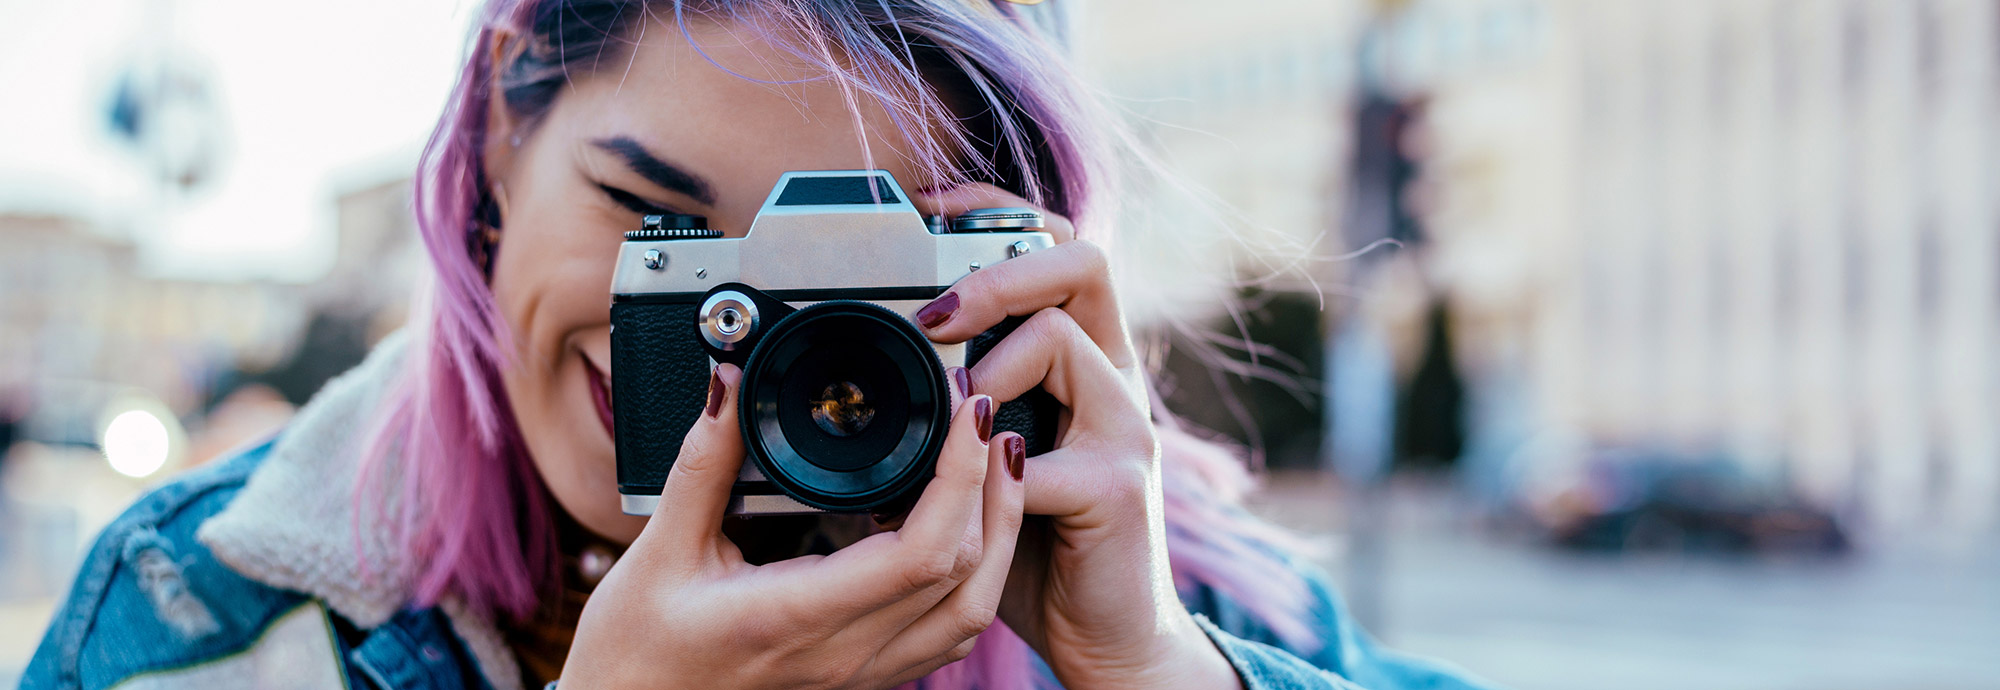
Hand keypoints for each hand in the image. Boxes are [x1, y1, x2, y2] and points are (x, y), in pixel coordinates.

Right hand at [562, 364, 1025, 688]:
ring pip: (971, 612)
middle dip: (992, 489)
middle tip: (984, 414)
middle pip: (967, 577)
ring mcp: (859, 675)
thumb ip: (703, 462)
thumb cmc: (634, 653)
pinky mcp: (861, 679)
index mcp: (796, 616)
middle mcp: (842, 655)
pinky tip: (960, 527)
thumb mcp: (657, 550)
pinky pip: (946, 634)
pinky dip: (974, 576)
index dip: (961, 476)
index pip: (921, 552)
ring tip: (994, 464)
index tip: (964, 411)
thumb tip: (729, 383)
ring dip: (998, 535)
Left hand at [914, 186, 1242, 689]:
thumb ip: (943, 421)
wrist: (1107, 639)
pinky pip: (1045, 450)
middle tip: (933, 316)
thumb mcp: (980, 468)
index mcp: (1083, 361)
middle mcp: (1114, 379)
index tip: (930, 206)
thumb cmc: (1039, 550)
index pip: (1060, 245)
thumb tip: (849, 391)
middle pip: (1083, 259)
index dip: (999, 213)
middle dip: (997, 269)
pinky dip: (990, 464)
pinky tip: (969, 485)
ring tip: (952, 414)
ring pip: (1059, 335)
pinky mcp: (1118, 486)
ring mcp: (1124, 428)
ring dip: (986, 365)